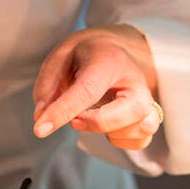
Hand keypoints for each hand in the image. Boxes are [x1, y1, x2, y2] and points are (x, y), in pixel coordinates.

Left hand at [32, 24, 161, 150]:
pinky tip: (106, 127)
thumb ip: (48, 85)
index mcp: (109, 60)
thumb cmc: (85, 53)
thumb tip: (41, 117)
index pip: (88, 90)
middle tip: (74, 120)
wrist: (113, 47)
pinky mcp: (149, 115)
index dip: (63, 111)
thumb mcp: (60, 56)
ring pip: (141, 127)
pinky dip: (121, 141)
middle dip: (97, 123)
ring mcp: (147, 98)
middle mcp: (135, 80)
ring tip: (90, 118)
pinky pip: (141, 140)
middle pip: (130, 110)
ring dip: (109, 132)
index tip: (40, 129)